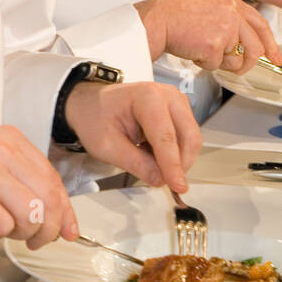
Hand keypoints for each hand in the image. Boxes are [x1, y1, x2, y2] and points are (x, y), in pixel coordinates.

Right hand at [0, 126, 77, 250]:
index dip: (65, 211)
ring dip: (23, 232)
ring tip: (6, 231)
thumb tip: (61, 218)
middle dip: (48, 228)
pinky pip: (3, 225)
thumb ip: (25, 186)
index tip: (68, 230)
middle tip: (37, 240)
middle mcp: (1, 150)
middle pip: (49, 198)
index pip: (54, 179)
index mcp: (10, 141)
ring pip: (32, 213)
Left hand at [65, 81, 200, 193]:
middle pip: (189, 137)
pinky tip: (153, 152)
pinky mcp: (180, 112)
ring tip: (148, 158)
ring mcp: (177, 102)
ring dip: (176, 158)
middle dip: (179, 164)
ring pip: (191, 139)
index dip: (173, 165)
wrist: (90, 104)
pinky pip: (187, 138)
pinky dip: (175, 153)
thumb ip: (136, 164)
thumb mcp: (107, 146)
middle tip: (164, 180)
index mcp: (147, 97)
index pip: (166, 137)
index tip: (178, 186)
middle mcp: (167, 95)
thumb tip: (160, 178)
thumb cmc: (95, 117)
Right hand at [134, 0, 281, 71]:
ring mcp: (226, 28)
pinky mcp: (215, 44)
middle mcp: (233, 13)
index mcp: (232, 2)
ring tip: (207, 54)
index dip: (270, 43)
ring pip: (238, 60)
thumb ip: (231, 22)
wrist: (159, 19)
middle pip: (256, 46)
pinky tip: (194, 50)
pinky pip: (217, 65)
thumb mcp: (211, 8)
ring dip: (224, 64)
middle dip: (251, 62)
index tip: (275, 57)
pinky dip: (205, 63)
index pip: (261, 24)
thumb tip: (242, 46)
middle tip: (243, 69)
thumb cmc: (178, 16)